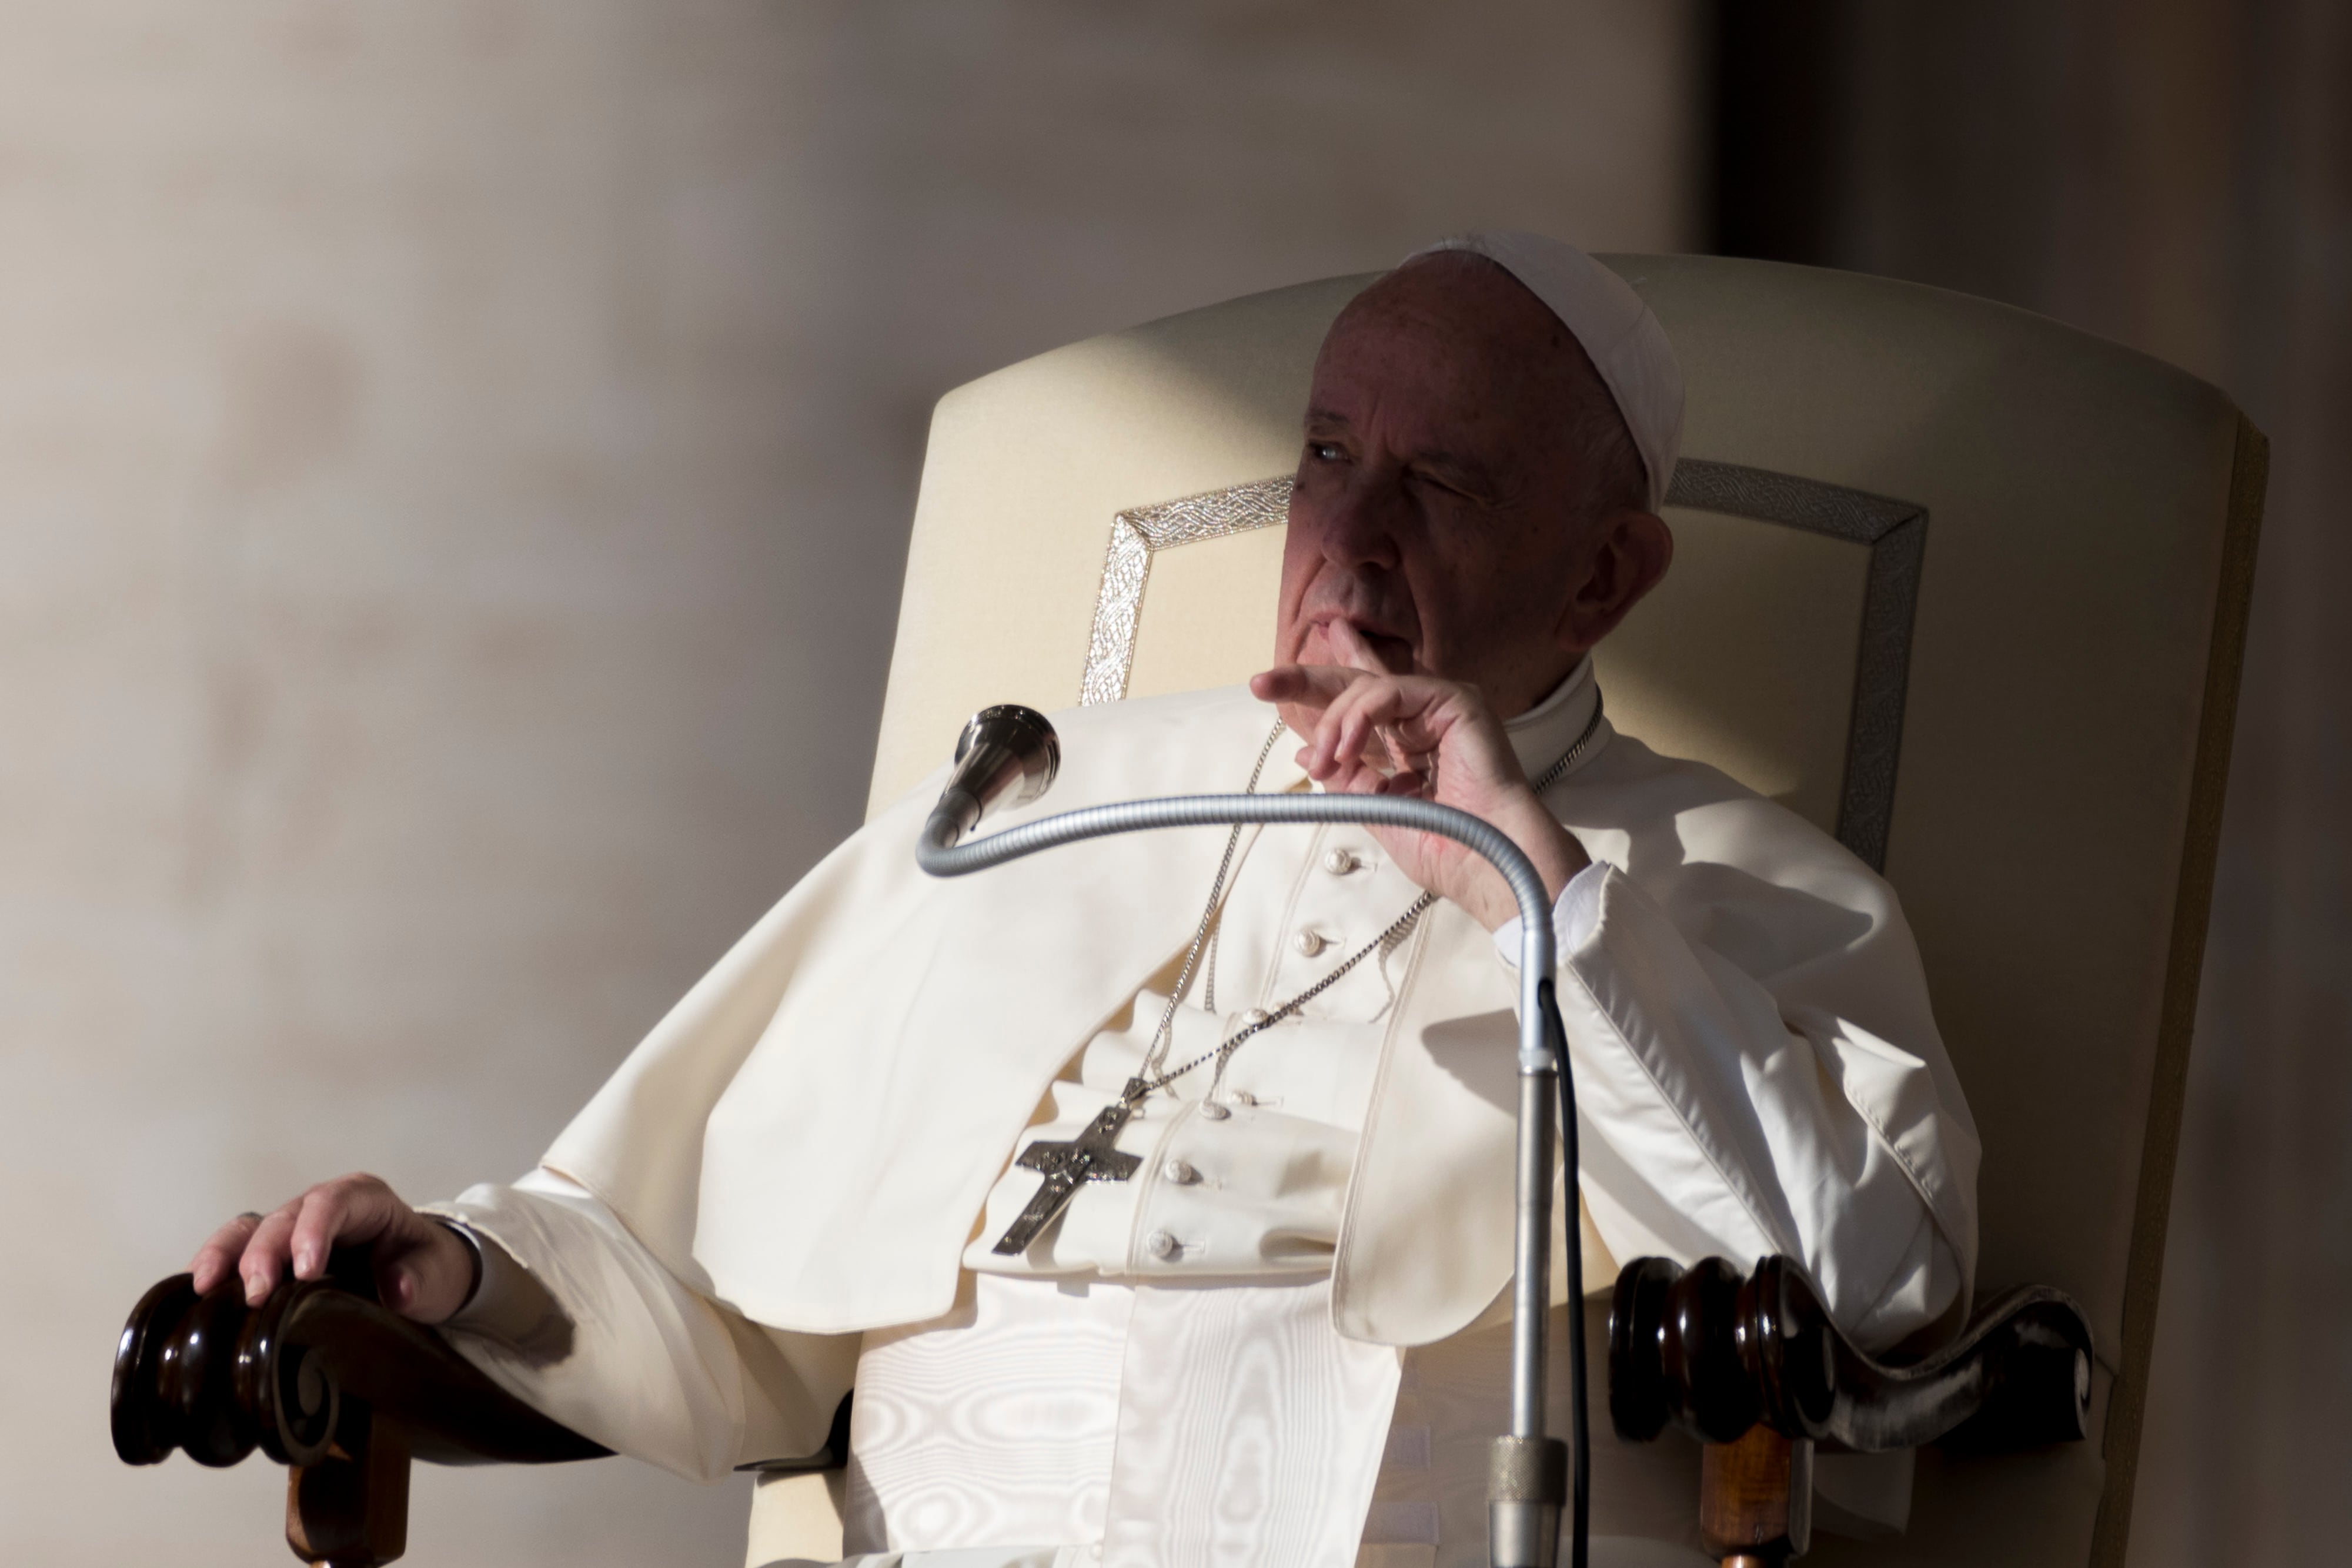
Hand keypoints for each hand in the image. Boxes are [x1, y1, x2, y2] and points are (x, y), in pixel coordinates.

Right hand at [188, 1172, 475, 1324]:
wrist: (420, 1276)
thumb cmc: (426, 1266)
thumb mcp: (438, 1272)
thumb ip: (421, 1278)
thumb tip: (399, 1290)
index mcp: (365, 1200)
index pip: (335, 1202)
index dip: (314, 1230)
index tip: (306, 1271)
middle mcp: (321, 1208)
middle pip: (284, 1218)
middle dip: (265, 1253)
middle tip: (257, 1294)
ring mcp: (292, 1229)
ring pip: (250, 1229)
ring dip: (226, 1255)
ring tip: (205, 1287)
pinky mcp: (273, 1255)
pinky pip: (237, 1252)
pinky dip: (216, 1267)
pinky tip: (197, 1291)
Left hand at [1249, 621, 1587, 930]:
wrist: (1484, 861)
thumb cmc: (1444, 845)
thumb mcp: (1375, 808)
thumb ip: (1346, 776)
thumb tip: (1309, 753)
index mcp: (1409, 743)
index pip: (1357, 705)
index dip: (1314, 694)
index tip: (1265, 691)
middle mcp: (1425, 718)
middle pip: (1357, 682)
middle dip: (1307, 680)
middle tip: (1263, 682)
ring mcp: (1442, 706)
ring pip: (1368, 689)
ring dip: (1335, 721)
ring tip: (1326, 756)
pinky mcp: (1456, 700)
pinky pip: (1391, 692)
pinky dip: (1361, 716)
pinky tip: (1346, 746)